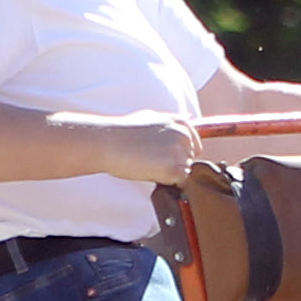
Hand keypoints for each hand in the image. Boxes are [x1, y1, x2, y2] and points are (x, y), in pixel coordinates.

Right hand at [88, 112, 207, 184]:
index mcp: (181, 122)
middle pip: (189, 159)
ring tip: (148, 163)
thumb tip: (189, 119)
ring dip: (170, 172)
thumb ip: (171, 122)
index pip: (193, 146)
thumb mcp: (151, 117)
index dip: (176, 153)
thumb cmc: (123, 131)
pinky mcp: (175, 169)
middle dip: (173, 162)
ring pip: (185, 171)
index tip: (158, 152)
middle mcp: (184, 135)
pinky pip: (180, 182)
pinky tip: (150, 171)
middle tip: (150, 157)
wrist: (106, 142)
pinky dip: (167, 181)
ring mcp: (180, 152)